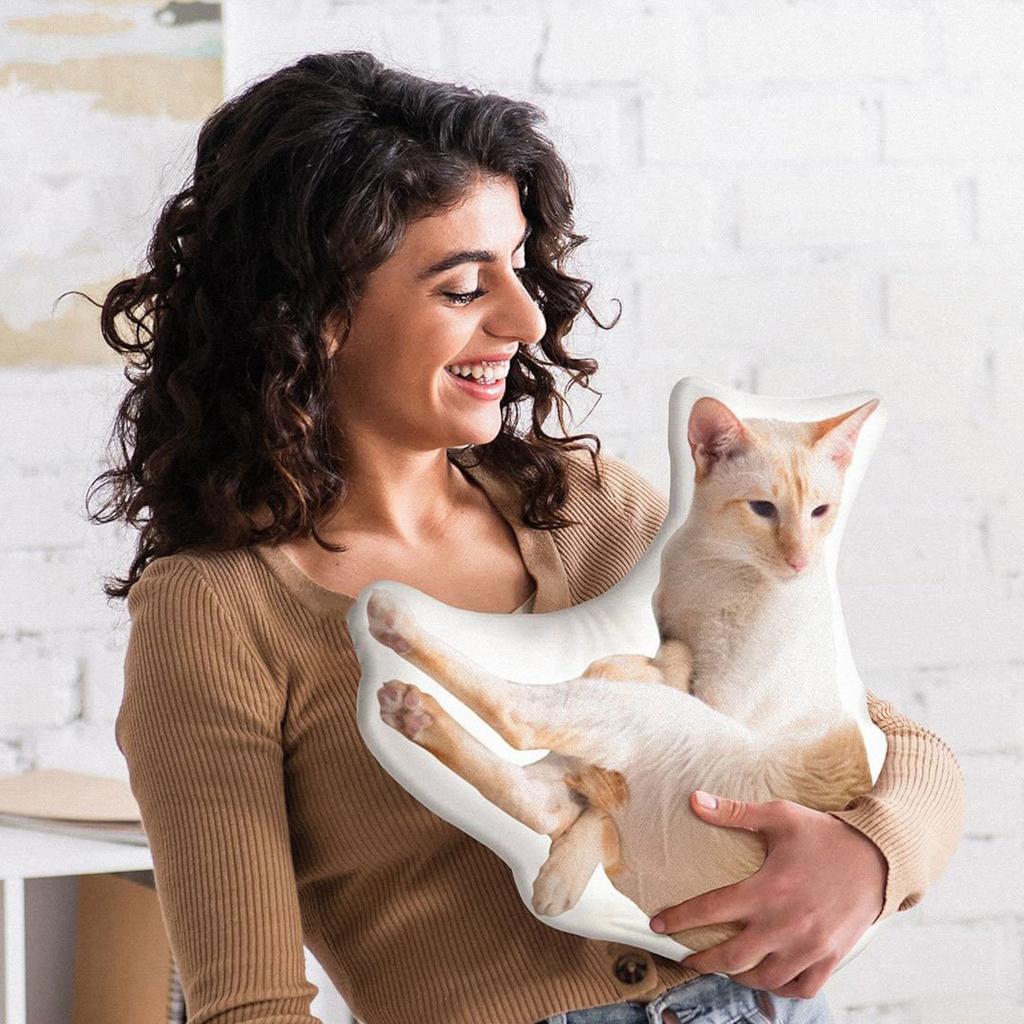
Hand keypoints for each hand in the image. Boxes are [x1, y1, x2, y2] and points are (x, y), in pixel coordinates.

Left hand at [648, 791, 887, 998]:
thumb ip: (735, 813)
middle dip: (701, 961)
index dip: (679, 919)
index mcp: (767, 889)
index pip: (711, 910)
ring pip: (763, 978)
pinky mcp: (831, 958)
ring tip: (724, 968)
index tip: (658, 925)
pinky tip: (766, 978)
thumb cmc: (825, 834)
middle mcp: (785, 924)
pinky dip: (780, 988)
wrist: (880, 857)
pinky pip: (801, 988)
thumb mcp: (780, 815)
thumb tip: (694, 800)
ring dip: (737, 977)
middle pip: (731, 957)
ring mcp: (809, 946)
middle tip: (685, 958)